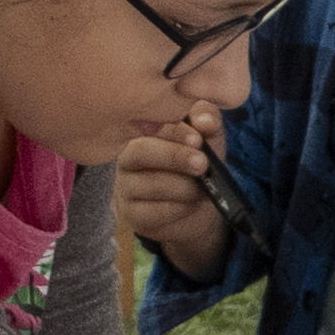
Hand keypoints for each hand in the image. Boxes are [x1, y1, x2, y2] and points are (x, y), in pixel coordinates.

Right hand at [114, 120, 229, 283]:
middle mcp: (127, 157)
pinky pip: (151, 212)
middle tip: (202, 164)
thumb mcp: (208, 136)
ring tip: (203, 189)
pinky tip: (192, 204)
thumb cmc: (196, 164)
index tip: (198, 139)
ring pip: (148, 184)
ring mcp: (125, 187)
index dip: (174, 132)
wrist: (196, 206)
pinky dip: (178, 208)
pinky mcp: (131, 214)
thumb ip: (208, 119)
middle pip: (139, 152)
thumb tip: (204, 121)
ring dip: (183, 187)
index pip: (149, 125)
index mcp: (142, 131)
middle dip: (174, 157)